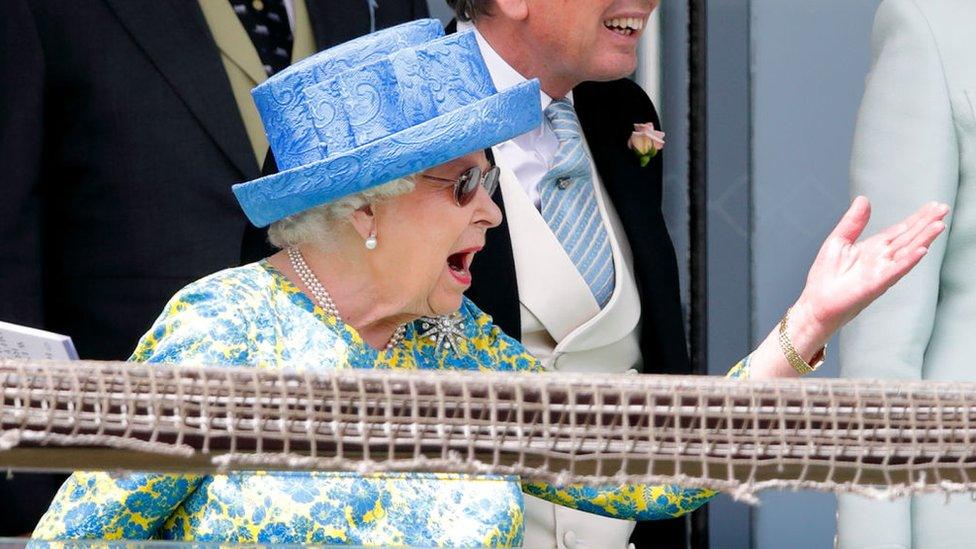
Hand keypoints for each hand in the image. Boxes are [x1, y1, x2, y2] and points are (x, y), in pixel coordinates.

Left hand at [794, 197, 947, 340]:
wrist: (816, 302)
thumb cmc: (826, 275)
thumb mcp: (838, 241)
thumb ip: (853, 222)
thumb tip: (863, 199)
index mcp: (874, 247)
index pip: (900, 230)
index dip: (917, 218)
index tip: (934, 206)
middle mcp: (882, 258)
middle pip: (909, 238)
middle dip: (926, 223)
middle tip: (944, 208)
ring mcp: (881, 271)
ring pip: (907, 252)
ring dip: (924, 239)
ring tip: (939, 225)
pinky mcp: (876, 284)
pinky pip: (895, 270)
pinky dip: (908, 261)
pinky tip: (922, 250)